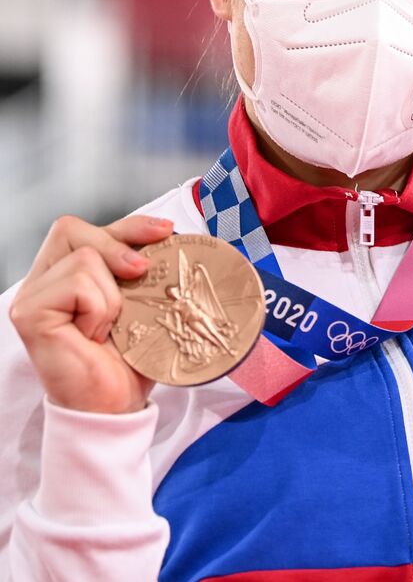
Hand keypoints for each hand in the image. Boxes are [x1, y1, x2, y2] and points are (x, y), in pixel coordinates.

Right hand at [9, 214, 175, 413]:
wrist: (115, 404)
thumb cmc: (127, 360)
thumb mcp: (142, 302)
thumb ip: (140, 268)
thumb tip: (168, 234)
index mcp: (65, 276)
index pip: (86, 230)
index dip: (128, 224)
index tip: (165, 231)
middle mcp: (42, 282)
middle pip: (73, 229)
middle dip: (117, 244)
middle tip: (141, 273)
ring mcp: (31, 296)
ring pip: (84, 257)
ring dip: (112, 294)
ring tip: (108, 328)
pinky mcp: (28, 312)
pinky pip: (77, 282)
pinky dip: (99, 307)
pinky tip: (93, 335)